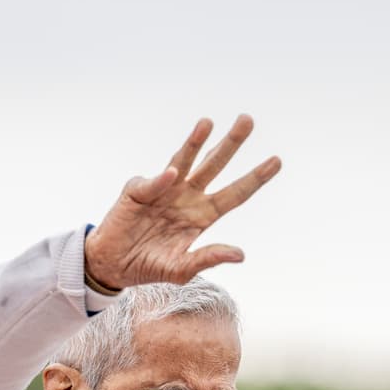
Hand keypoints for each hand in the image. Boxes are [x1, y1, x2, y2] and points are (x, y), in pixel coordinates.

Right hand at [84, 115, 280, 287]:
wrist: (113, 266)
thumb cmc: (150, 266)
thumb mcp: (182, 269)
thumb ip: (208, 259)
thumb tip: (240, 254)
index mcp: (204, 215)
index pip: (236, 193)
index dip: (255, 178)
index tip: (276, 161)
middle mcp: (188, 197)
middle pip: (214, 165)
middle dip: (231, 143)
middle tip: (247, 120)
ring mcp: (164, 190)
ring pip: (184, 160)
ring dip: (195, 140)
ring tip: (208, 122)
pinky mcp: (137, 191)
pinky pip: (152, 183)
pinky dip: (161, 180)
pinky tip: (172, 176)